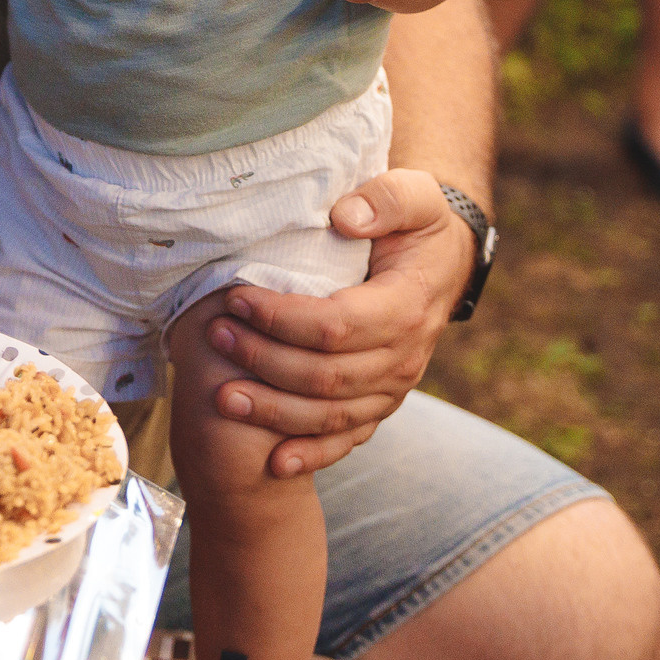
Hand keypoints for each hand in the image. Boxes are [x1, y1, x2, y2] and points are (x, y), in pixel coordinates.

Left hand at [205, 169, 472, 475]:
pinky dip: (313, 455)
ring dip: (274, 411)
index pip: (337, 325)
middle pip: (326, 376)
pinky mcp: (381, 403)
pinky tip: (274, 464)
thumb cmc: (416, 222)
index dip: (282, 318)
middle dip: (264, 361)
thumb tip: (344, 217)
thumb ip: (383, 200)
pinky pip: (350, 439)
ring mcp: (394, 387)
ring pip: (332, 415)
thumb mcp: (413, 194)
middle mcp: (404, 356)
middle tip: (216, 337)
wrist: (443, 260)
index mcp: (405, 306)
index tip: (236, 299)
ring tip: (223, 397)